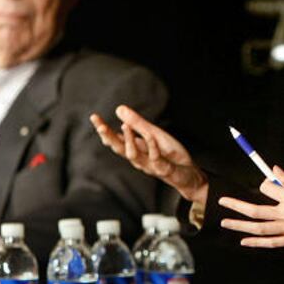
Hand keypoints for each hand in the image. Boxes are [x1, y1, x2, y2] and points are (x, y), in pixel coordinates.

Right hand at [90, 105, 207, 205]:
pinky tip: (149, 136)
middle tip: (100, 126)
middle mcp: (138, 158)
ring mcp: (149, 165)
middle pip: (119, 148)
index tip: (94, 117)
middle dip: (109, 137)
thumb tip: (119, 109)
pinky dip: (152, 147)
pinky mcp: (163, 169)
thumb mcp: (153, 134)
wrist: (188, 174)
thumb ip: (137, 123)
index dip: (104, 129)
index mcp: (135, 149)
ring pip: (134, 156)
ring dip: (128, 141)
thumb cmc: (169, 155)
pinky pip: (155, 158)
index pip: (115, 139)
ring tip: (125, 126)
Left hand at [218, 166, 283, 247]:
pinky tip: (245, 241)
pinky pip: (272, 243)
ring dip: (240, 226)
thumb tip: (274, 169)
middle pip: (256, 211)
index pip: (268, 188)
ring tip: (225, 222)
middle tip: (222, 202)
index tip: (269, 180)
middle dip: (236, 206)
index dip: (265, 183)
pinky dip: (257, 243)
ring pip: (259, 229)